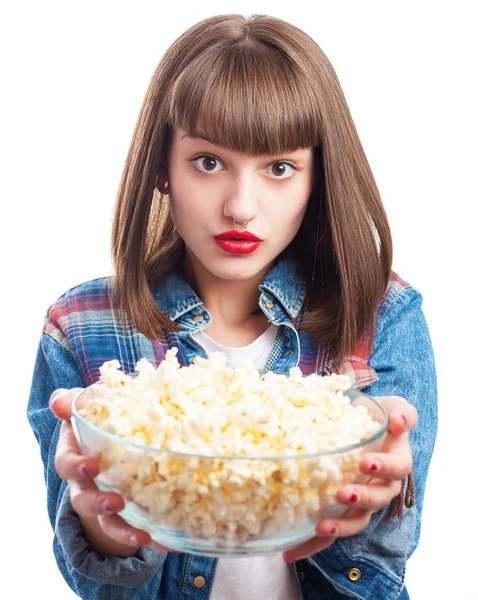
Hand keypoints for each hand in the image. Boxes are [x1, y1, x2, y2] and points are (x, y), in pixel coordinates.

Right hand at [49, 388, 180, 555]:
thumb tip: (60, 402)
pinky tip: (169, 541)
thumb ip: (73, 403)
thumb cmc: (99, 416)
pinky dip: (152, 535)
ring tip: (142, 535)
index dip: (76, 466)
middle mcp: (86, 481)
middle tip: (116, 503)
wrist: (116, 432)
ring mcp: (106, 497)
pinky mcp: (128, 509)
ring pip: (107, 521)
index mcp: (75, 453)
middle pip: (83, 500)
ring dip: (123, 530)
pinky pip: (136, 526)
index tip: (92, 466)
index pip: (66, 464)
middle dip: (98, 504)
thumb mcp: (87, 406)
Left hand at [282, 395, 417, 563]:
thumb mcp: (393, 408)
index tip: (365, 462)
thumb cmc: (375, 418)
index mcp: (395, 463)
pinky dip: (310, 544)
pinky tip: (290, 552)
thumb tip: (399, 421)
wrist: (357, 427)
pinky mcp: (338, 512)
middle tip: (343, 494)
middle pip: (376, 500)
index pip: (396, 468)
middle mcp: (381, 487)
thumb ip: (402, 413)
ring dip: (340, 526)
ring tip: (322, 526)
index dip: (383, 467)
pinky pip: (328, 533)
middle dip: (361, 499)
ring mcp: (360, 503)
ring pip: (355, 521)